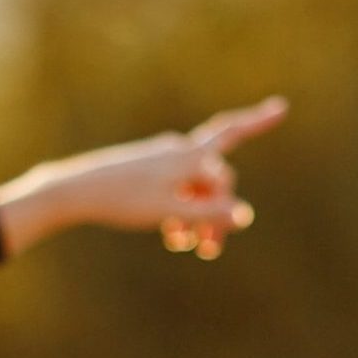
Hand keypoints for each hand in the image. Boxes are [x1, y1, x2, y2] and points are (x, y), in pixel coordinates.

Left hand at [8, 96, 289, 259]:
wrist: (76, 191)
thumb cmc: (123, 199)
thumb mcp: (171, 211)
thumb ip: (210, 214)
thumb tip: (246, 215)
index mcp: (188, 155)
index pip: (232, 134)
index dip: (258, 121)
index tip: (282, 107)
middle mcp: (179, 151)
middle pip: (216, 178)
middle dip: (220, 212)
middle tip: (211, 251)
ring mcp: (163, 160)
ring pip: (196, 189)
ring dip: (199, 217)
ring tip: (188, 246)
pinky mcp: (149, 172)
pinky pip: (178, 191)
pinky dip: (182, 211)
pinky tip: (172, 236)